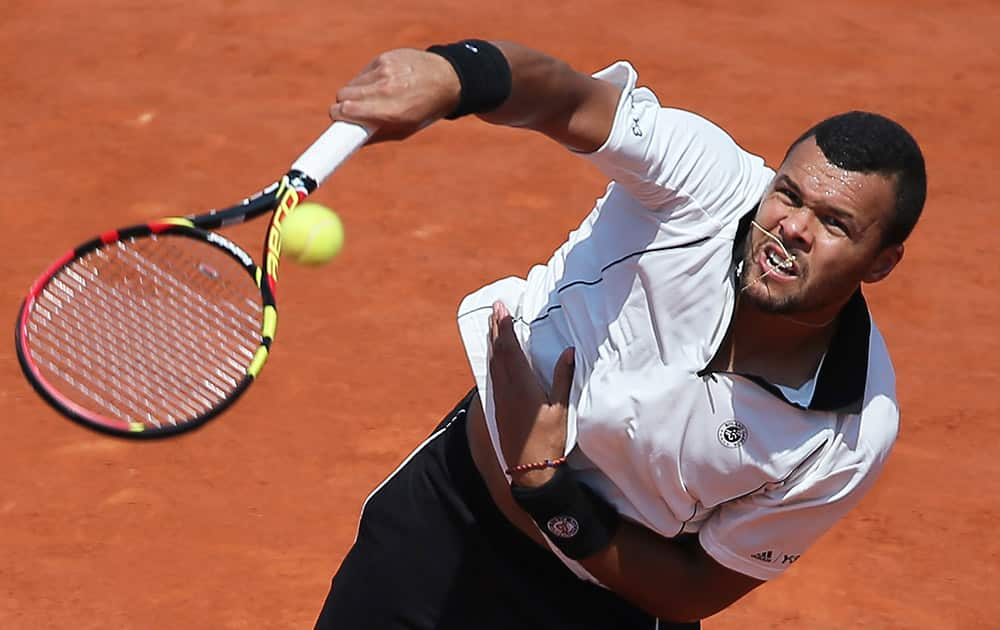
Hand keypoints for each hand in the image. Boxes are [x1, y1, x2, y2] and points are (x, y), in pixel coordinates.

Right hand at [329, 49, 460, 142]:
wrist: (448, 79)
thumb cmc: (425, 110)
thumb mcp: (405, 130)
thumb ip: (376, 135)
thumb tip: (350, 141)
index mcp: (391, 111)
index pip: (347, 110)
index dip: (337, 116)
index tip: (335, 120)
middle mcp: (386, 89)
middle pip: (343, 96)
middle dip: (342, 105)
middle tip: (349, 112)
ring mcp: (384, 71)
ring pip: (351, 84)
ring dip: (354, 93)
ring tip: (370, 99)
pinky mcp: (384, 58)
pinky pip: (362, 73)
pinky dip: (366, 81)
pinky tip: (380, 84)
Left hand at [488, 301, 574, 486]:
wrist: (529, 469)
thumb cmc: (549, 440)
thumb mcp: (561, 409)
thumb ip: (563, 378)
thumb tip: (569, 351)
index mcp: (522, 385)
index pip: (510, 349)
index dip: (504, 327)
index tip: (501, 308)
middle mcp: (507, 389)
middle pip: (498, 352)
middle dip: (496, 329)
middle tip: (495, 308)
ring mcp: (500, 398)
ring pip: (493, 363)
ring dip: (493, 342)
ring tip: (493, 326)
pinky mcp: (499, 407)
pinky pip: (493, 375)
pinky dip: (494, 359)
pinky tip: (495, 357)